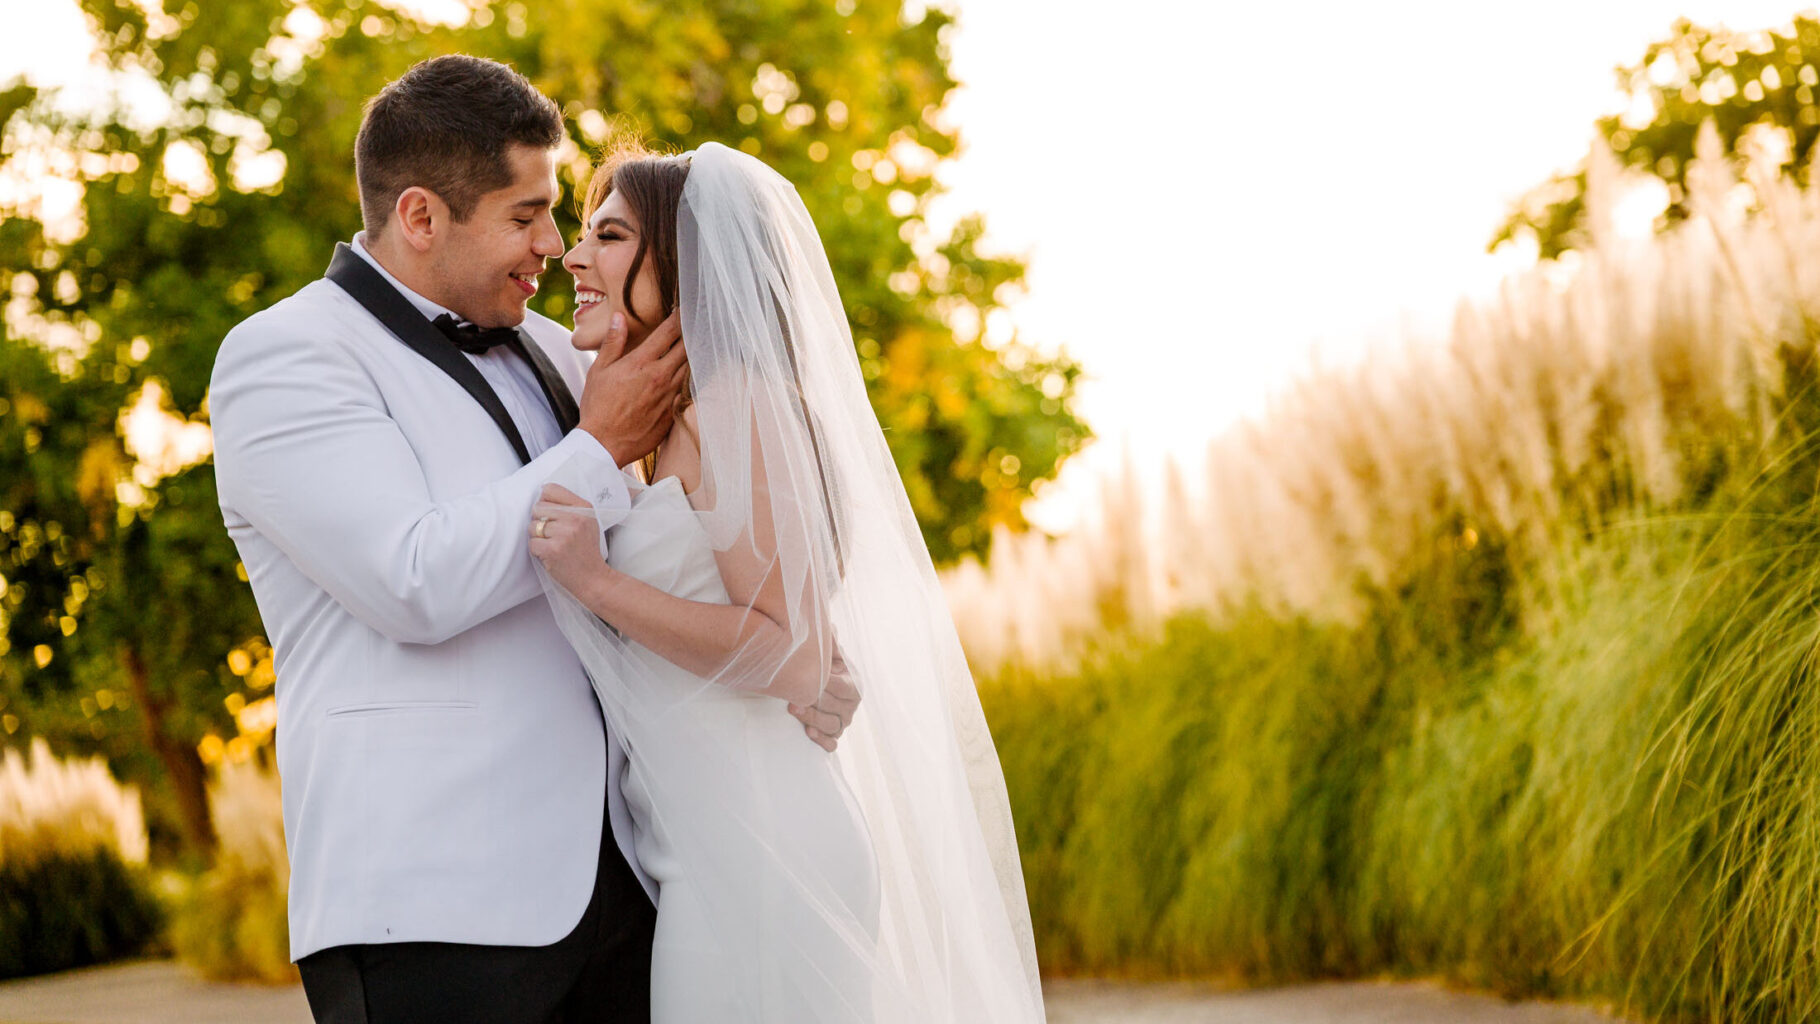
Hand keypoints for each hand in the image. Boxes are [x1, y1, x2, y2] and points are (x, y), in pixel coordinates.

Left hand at [529, 485, 607, 598]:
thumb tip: (541, 496)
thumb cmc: (586, 550)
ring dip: (538, 537)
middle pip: (538, 507)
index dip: (545, 501)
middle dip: (540, 521)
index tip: (550, 513)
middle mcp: (575, 518)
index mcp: (584, 507)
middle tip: (553, 534)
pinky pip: (532, 543)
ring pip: (532, 526)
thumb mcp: (588, 522)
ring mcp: (564, 534)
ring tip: (553, 545)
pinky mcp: (553, 549)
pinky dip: (538, 551)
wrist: (593, 578)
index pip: (551, 489)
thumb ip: (569, 507)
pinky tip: (551, 555)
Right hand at [578, 312, 687, 464]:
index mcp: (641, 363)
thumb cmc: (598, 406)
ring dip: (694, 355)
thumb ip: (613, 342)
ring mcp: (669, 395)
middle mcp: (660, 377)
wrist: (603, 444)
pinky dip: (692, 378)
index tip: (684, 309)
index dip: (679, 318)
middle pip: (687, 348)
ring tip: (698, 344)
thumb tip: (620, 317)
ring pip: (691, 368)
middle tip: (697, 323)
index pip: (668, 332)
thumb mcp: (599, 370)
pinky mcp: (673, 412)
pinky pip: (689, 390)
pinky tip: (692, 373)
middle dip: (692, 333)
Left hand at [789, 648, 860, 751]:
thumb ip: (829, 642)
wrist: (821, 689)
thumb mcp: (829, 655)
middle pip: (834, 707)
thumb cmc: (824, 669)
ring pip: (831, 726)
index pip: (841, 687)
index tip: (807, 678)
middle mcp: (851, 705)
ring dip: (812, 719)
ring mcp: (843, 722)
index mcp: (853, 684)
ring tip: (793, 710)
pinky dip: (822, 741)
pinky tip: (808, 734)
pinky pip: (832, 744)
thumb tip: (827, 626)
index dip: (825, 683)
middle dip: (813, 702)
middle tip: (792, 697)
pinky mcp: (834, 736)